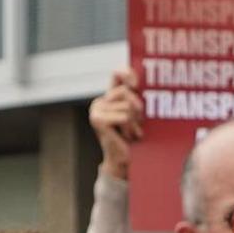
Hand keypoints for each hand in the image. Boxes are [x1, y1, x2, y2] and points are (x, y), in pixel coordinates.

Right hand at [90, 65, 141, 179]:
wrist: (123, 160)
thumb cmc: (133, 137)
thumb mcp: (137, 114)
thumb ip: (136, 97)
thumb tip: (137, 86)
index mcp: (109, 96)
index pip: (117, 73)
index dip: (127, 72)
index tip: (137, 82)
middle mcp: (100, 101)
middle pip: (126, 92)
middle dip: (137, 108)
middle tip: (136, 124)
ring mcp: (96, 110)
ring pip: (127, 106)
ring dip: (134, 121)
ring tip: (130, 132)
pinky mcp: (97, 119)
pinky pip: (124, 116)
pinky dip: (129, 127)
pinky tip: (126, 136)